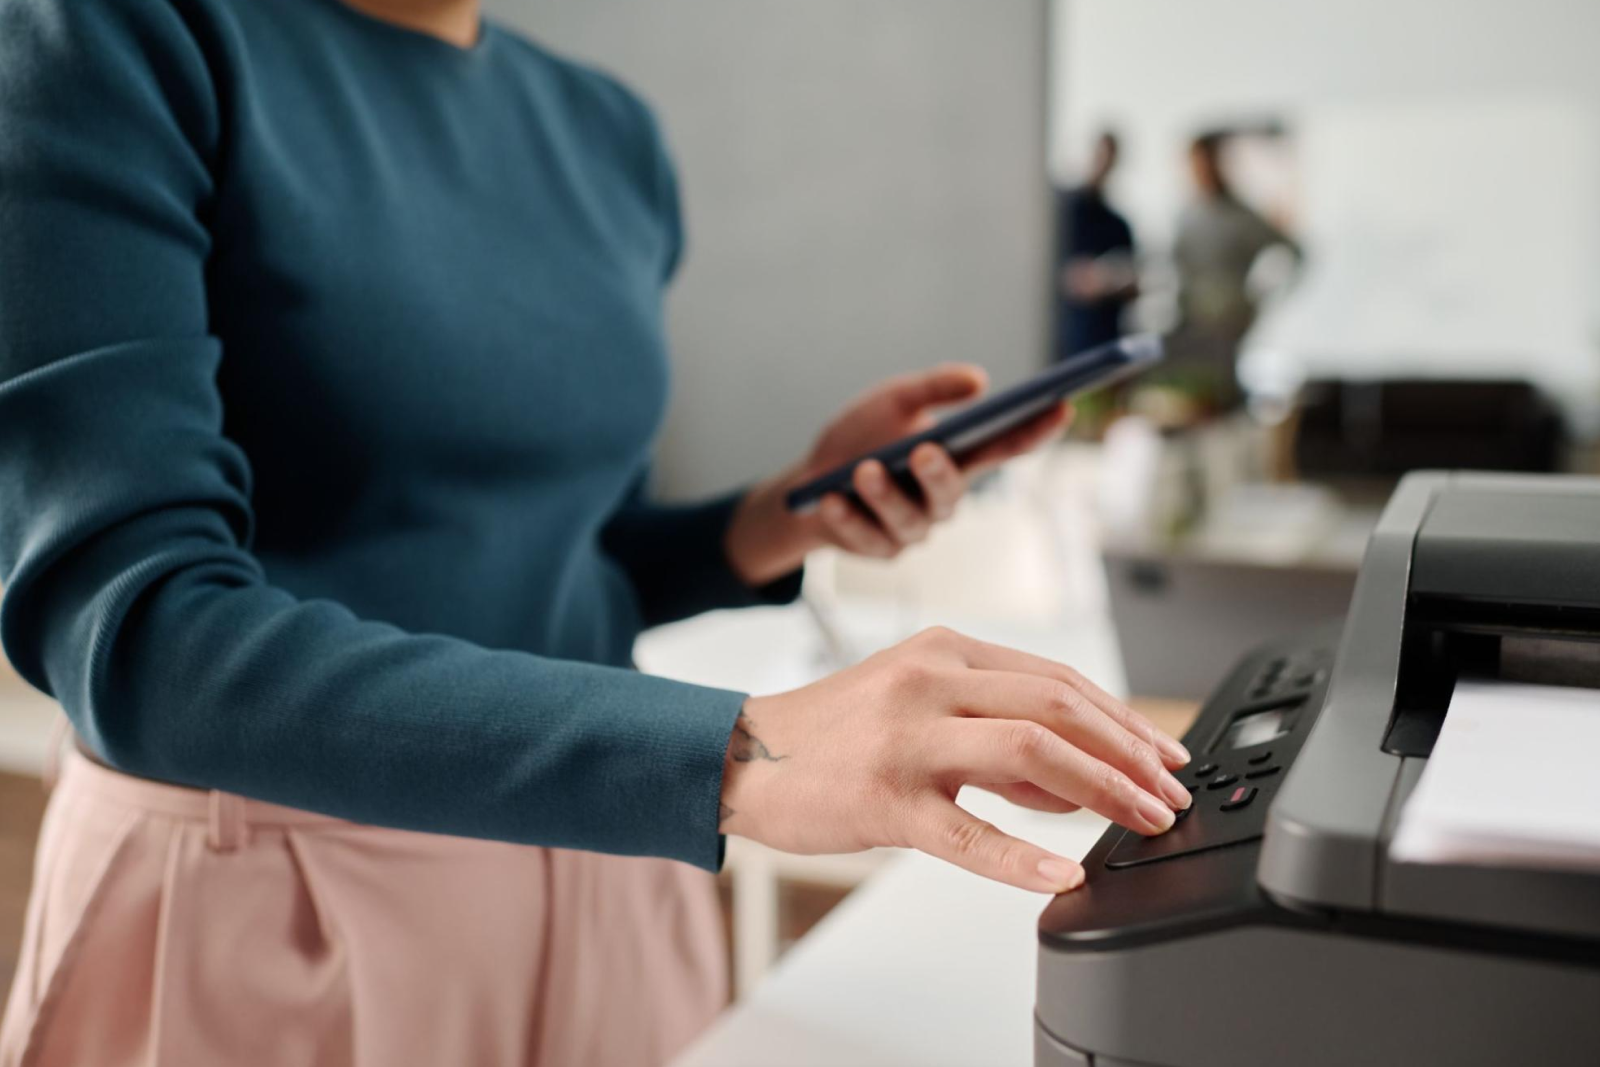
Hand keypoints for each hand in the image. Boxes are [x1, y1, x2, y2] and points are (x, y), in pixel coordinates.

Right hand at [718, 627, 1191, 892]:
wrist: (742, 755)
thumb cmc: (834, 734)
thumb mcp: (919, 706)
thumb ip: (995, 736)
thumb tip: (1073, 781)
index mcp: (946, 651)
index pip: (1058, 678)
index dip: (1122, 718)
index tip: (1165, 754)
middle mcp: (931, 680)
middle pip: (1057, 705)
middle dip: (1130, 752)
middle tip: (1172, 793)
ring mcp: (908, 736)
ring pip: (1029, 750)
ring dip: (1102, 788)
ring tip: (1142, 822)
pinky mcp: (884, 797)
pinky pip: (967, 831)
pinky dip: (1022, 855)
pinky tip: (1061, 875)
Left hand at [725, 365, 1069, 584]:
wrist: (810, 482)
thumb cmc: (863, 438)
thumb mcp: (893, 400)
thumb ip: (933, 388)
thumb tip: (979, 380)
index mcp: (957, 459)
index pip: (1005, 447)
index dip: (1036, 430)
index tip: (1061, 406)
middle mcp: (941, 498)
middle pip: (952, 492)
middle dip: (940, 473)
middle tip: (924, 449)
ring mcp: (911, 528)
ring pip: (907, 519)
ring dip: (884, 496)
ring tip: (865, 471)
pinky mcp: (878, 548)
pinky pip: (865, 537)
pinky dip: (847, 518)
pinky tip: (830, 500)